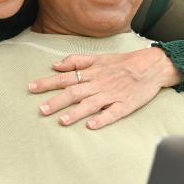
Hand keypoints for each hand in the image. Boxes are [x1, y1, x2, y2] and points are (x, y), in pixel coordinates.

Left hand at [28, 48, 181, 128]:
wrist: (152, 66)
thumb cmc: (124, 63)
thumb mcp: (99, 57)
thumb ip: (77, 61)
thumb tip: (55, 65)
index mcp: (92, 72)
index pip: (65, 77)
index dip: (48, 83)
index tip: (31, 88)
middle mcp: (99, 83)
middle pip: (75, 92)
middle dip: (57, 101)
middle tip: (41, 110)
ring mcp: (112, 95)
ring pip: (91, 104)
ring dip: (76, 112)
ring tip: (62, 121)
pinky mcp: (126, 104)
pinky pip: (113, 113)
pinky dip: (102, 119)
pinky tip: (92, 126)